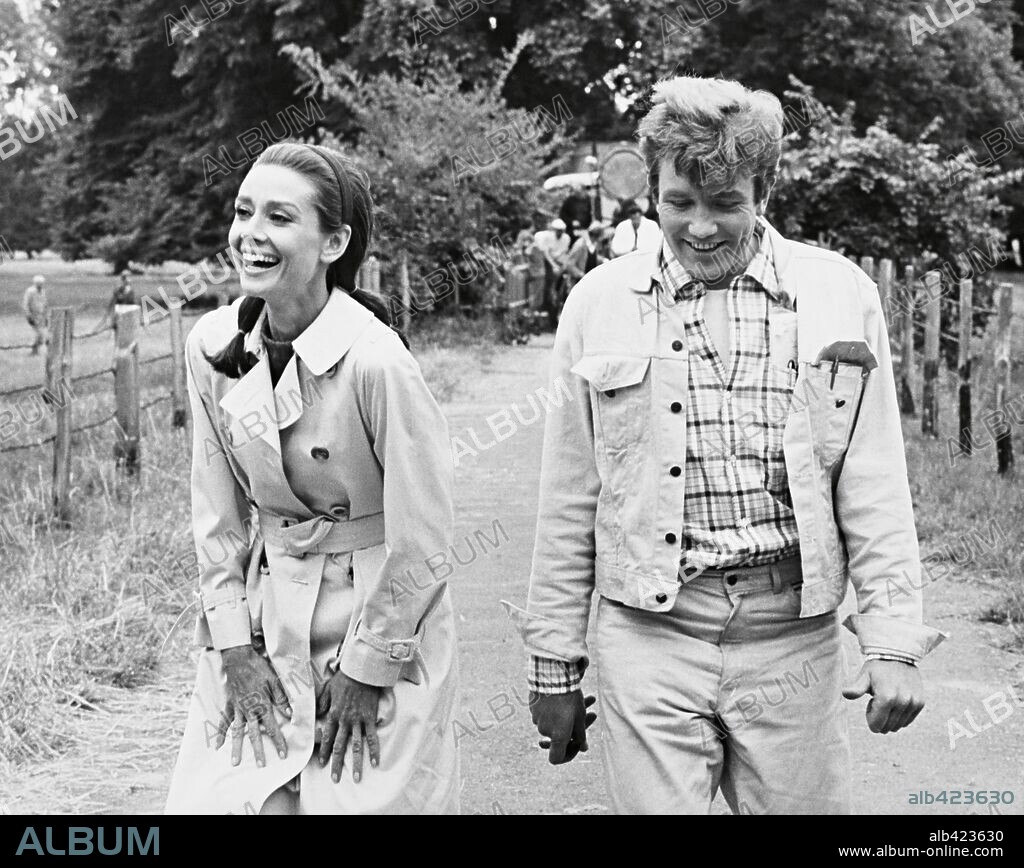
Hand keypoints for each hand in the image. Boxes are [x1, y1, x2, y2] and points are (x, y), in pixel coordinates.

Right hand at [217, 644, 291, 765]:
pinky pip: (224, 722)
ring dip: (237, 748)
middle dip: (258, 750)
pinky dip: (220, 734)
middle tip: (261, 765)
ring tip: (235, 763)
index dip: (278, 741)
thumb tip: (290, 715)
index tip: (283, 754)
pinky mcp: (229, 705)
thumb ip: (282, 699)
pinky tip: (218, 746)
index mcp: (262, 705)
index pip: (272, 727)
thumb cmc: (259, 668)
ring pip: (238, 732)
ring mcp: (237, 709)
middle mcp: (249, 710)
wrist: (239, 658)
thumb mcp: (275, 681)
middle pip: (254, 734)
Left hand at [316, 669, 382, 783]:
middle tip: (335, 779)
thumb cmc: (344, 678)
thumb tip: (315, 715)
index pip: (327, 737)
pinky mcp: (370, 718)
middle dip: (337, 764)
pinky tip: (375, 763)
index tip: (323, 764)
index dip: (325, 752)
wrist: (362, 670)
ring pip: (356, 746)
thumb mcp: (327, 689)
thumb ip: (321, 703)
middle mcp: (345, 721)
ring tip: (356, 778)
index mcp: (333, 714)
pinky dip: (374, 750)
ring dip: (356, 763)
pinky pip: (372, 737)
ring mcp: (358, 721)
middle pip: (340, 746)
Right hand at [531, 690, 596, 763]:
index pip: (556, 758)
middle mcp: (544, 730)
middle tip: (591, 713)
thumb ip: (580, 735)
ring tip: (584, 698)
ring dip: (567, 714)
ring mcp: (537, 718)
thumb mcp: (579, 717)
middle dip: (575, 726)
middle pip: (559, 735)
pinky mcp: (533, 707)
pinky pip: (546, 712)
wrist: (552, 677)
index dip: (568, 754)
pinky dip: (556, 708)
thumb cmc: (569, 699)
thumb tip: (583, 748)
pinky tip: (566, 695)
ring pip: (554, 721)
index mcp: (556, 737)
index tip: (576, 744)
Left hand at [842, 660, 923, 733]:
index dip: (870, 717)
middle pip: (887, 728)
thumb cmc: (877, 667)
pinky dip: (900, 716)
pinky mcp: (920, 703)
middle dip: (879, 718)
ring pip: (898, 726)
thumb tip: (845, 693)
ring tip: (887, 699)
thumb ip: (856, 688)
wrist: (898, 655)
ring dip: (890, 717)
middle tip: (878, 700)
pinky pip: (908, 721)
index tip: (870, 703)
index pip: (876, 725)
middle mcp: (902, 702)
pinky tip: (896, 701)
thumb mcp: (864, 676)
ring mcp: (913, 703)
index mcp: (887, 698)